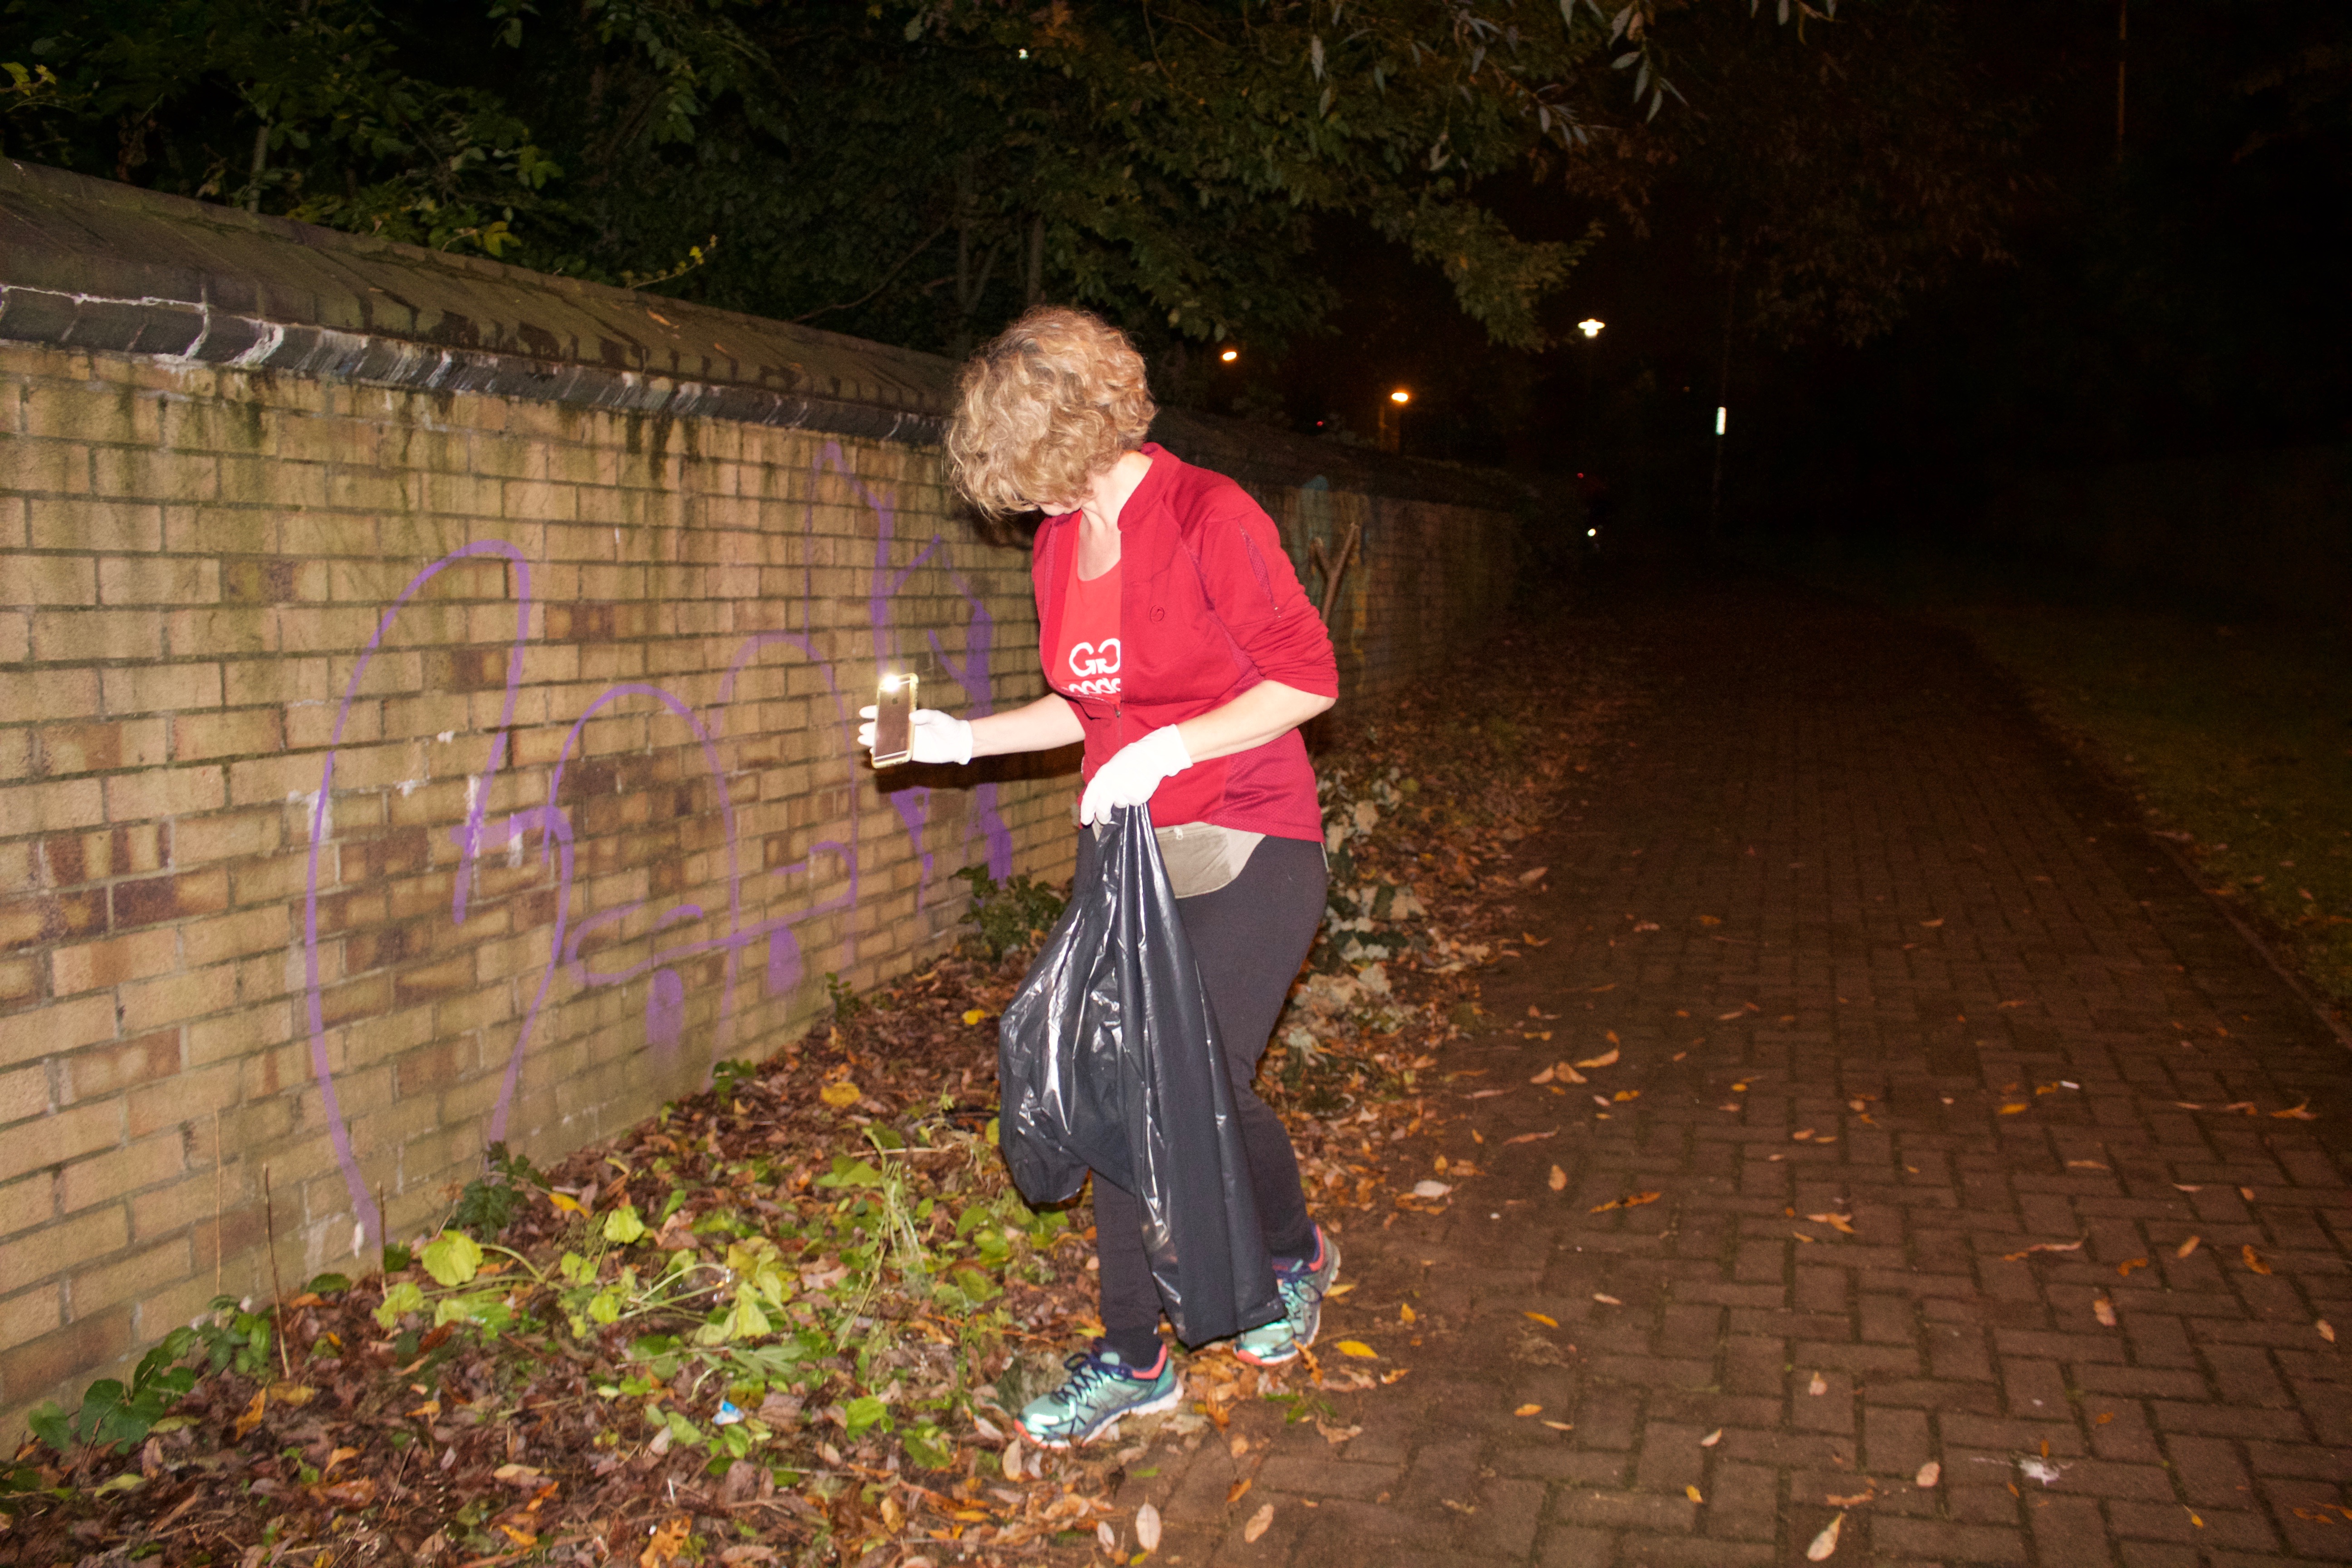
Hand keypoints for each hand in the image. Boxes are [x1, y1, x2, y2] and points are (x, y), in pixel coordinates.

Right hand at [857, 706, 973, 764]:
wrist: (957, 743)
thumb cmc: (948, 726)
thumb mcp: (938, 717)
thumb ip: (926, 715)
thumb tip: (911, 716)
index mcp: (909, 716)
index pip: (890, 712)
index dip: (876, 712)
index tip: (864, 712)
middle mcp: (906, 728)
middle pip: (885, 727)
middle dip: (872, 728)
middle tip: (861, 729)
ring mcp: (908, 741)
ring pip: (888, 740)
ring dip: (875, 740)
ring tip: (862, 740)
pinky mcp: (912, 753)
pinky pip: (895, 753)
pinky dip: (885, 753)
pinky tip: (875, 753)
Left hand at [1079, 726, 1191, 825]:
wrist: (1150, 755)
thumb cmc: (1129, 761)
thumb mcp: (1110, 769)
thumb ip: (1103, 784)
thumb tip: (1098, 803)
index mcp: (1101, 777)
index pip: (1089, 798)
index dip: (1086, 811)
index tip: (1086, 821)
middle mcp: (1110, 785)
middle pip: (1102, 809)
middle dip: (1103, 817)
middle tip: (1105, 819)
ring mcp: (1124, 792)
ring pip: (1120, 805)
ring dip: (1124, 799)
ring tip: (1131, 783)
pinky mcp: (1137, 796)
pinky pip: (1134, 803)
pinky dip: (1136, 797)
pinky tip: (1139, 785)